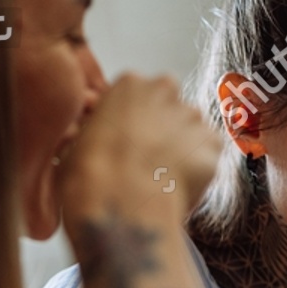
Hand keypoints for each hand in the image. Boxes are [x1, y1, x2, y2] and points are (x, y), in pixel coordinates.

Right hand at [57, 73, 221, 228]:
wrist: (122, 202)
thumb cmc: (92, 175)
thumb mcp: (74, 144)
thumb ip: (90, 133)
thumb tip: (86, 143)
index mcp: (128, 85)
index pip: (137, 95)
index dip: (132, 122)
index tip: (127, 142)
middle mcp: (164, 90)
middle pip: (168, 106)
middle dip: (161, 129)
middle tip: (145, 161)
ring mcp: (191, 115)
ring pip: (190, 130)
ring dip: (181, 149)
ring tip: (161, 180)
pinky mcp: (212, 143)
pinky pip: (208, 154)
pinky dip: (198, 169)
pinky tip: (178, 187)